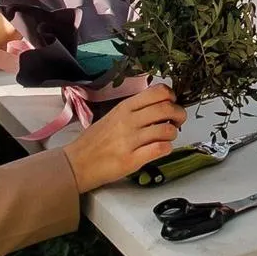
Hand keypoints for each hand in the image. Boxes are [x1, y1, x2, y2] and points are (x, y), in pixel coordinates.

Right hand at [62, 85, 185, 190]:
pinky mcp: (132, 159)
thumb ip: (135, 110)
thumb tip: (160, 105)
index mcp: (125, 107)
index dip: (171, 97)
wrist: (77, 163)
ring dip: (173, 134)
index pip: (158, 92)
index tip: (172, 103)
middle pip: (167, 109)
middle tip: (178, 120)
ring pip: (167, 130)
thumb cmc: (95, 141)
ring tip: (167, 137)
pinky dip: (167, 148)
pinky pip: (160, 149)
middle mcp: (129, 121)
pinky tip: (161, 149)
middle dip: (179, 114)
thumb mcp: (113, 116)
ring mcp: (130, 140)